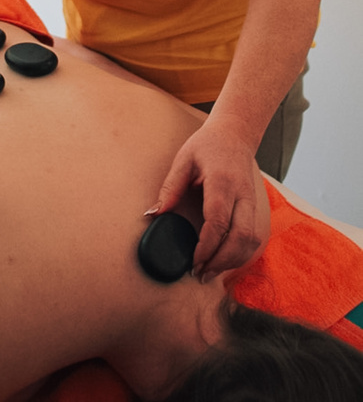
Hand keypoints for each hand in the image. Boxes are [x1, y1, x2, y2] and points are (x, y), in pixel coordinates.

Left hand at [148, 119, 262, 279]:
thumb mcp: (184, 160)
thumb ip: (170, 188)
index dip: (207, 246)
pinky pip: (254, 237)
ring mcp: (252, 202)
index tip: (193, 261)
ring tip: (210, 272)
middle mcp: (242, 194)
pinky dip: (241, 254)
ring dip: (233, 261)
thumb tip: (153, 214)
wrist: (235, 134)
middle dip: (222, 261)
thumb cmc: (207, 145)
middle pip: (241, 237)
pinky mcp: (255, 208)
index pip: (218, 221)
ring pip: (252, 241)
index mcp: (222, 181)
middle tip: (201, 274)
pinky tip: (224, 261)